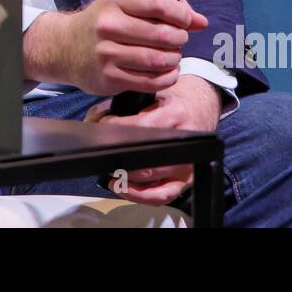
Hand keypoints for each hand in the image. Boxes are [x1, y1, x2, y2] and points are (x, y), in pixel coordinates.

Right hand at [56, 0, 207, 95]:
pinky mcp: (109, 78)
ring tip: (172, 56)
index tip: (188, 21)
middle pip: (163, 34)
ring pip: (159, 60)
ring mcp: (107, 54)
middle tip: (178, 40)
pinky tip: (166, 72)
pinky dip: (167, 78)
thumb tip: (200, 21)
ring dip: (174, 59)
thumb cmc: (101, 23)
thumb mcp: (123, 5)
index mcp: (114, 1)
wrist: (65, 47)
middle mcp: (108, 26)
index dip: (182, 14)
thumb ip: (161, 8)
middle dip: (179, 38)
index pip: (158, 4)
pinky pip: (151, 81)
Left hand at [85, 74, 222, 205]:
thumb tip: (92, 119)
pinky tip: (125, 188)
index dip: (114, 129)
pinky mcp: (186, 179)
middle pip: (144, 156)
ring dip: (125, 177)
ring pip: (150, 177)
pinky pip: (162, 195)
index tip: (99, 128)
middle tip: (100, 153)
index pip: (139, 127)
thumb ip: (120, 106)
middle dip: (117, 157)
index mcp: (174, 114)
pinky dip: (141, 196)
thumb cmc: (170, 104)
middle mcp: (183, 141)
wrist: (199, 110)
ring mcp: (186, 163)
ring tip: (109, 172)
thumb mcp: (149, 95)